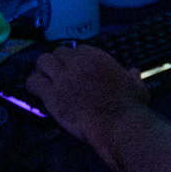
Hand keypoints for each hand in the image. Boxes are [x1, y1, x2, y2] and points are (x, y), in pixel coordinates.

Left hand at [25, 44, 149, 146]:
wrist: (116, 123)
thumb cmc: (128, 105)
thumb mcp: (137, 86)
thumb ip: (132, 77)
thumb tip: (134, 72)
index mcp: (97, 58)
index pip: (78, 49)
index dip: (75, 58)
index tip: (76, 68)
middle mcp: (77, 63)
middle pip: (58, 52)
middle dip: (58, 62)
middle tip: (59, 74)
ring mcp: (62, 78)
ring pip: (42, 61)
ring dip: (43, 69)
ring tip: (45, 79)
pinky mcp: (51, 95)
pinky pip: (33, 82)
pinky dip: (33, 85)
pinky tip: (37, 91)